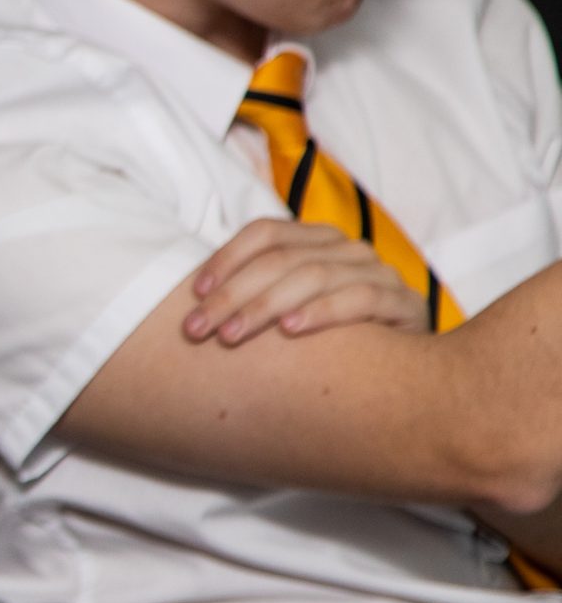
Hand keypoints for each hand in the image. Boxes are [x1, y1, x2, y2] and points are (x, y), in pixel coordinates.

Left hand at [184, 218, 427, 346]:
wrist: (407, 370)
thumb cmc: (335, 337)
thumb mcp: (292, 308)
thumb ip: (256, 293)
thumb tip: (195, 298)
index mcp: (318, 239)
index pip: (265, 232)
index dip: (226, 258)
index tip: (194, 294)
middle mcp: (348, 249)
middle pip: (281, 259)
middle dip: (233, 294)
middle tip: (198, 328)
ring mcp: (381, 272)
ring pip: (314, 276)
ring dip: (266, 306)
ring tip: (231, 334)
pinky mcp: (405, 303)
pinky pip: (361, 298)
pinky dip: (322, 311)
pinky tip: (291, 330)